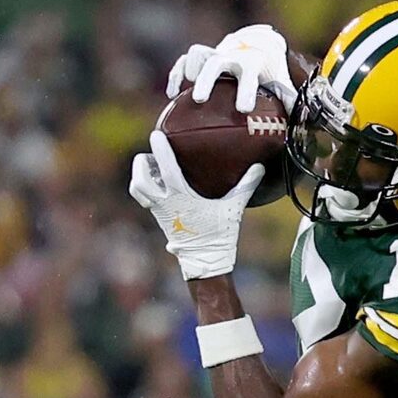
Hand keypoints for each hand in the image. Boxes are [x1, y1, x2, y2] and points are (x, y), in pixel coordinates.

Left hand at [129, 130, 262, 280]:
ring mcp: (159, 212)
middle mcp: (165, 204)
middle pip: (140, 178)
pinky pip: (144, 199)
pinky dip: (145, 187)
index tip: (157, 134)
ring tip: (151, 167)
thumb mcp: (233, 209)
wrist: (206, 263)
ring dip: (139, 175)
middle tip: (152, 154)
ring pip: (137, 189)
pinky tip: (158, 183)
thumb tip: (260, 167)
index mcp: (181, 198)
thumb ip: (245, 186)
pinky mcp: (158, 218)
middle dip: (142, 162)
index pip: (166, 168)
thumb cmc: (219, 235)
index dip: (160, 149)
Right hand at [167, 24, 298, 113]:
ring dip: (190, 71)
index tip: (243, 108)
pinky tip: (172, 94)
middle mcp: (232, 55)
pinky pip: (185, 61)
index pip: (249, 73)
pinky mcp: (203, 56)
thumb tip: (301, 121)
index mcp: (253, 61)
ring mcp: (215, 53)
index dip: (246, 89)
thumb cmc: (271, 70)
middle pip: (216, 63)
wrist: (259, 43)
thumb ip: (288, 99)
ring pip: (198, 55)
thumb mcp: (281, 82)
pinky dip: (177, 74)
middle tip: (200, 99)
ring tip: (187, 92)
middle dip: (207, 80)